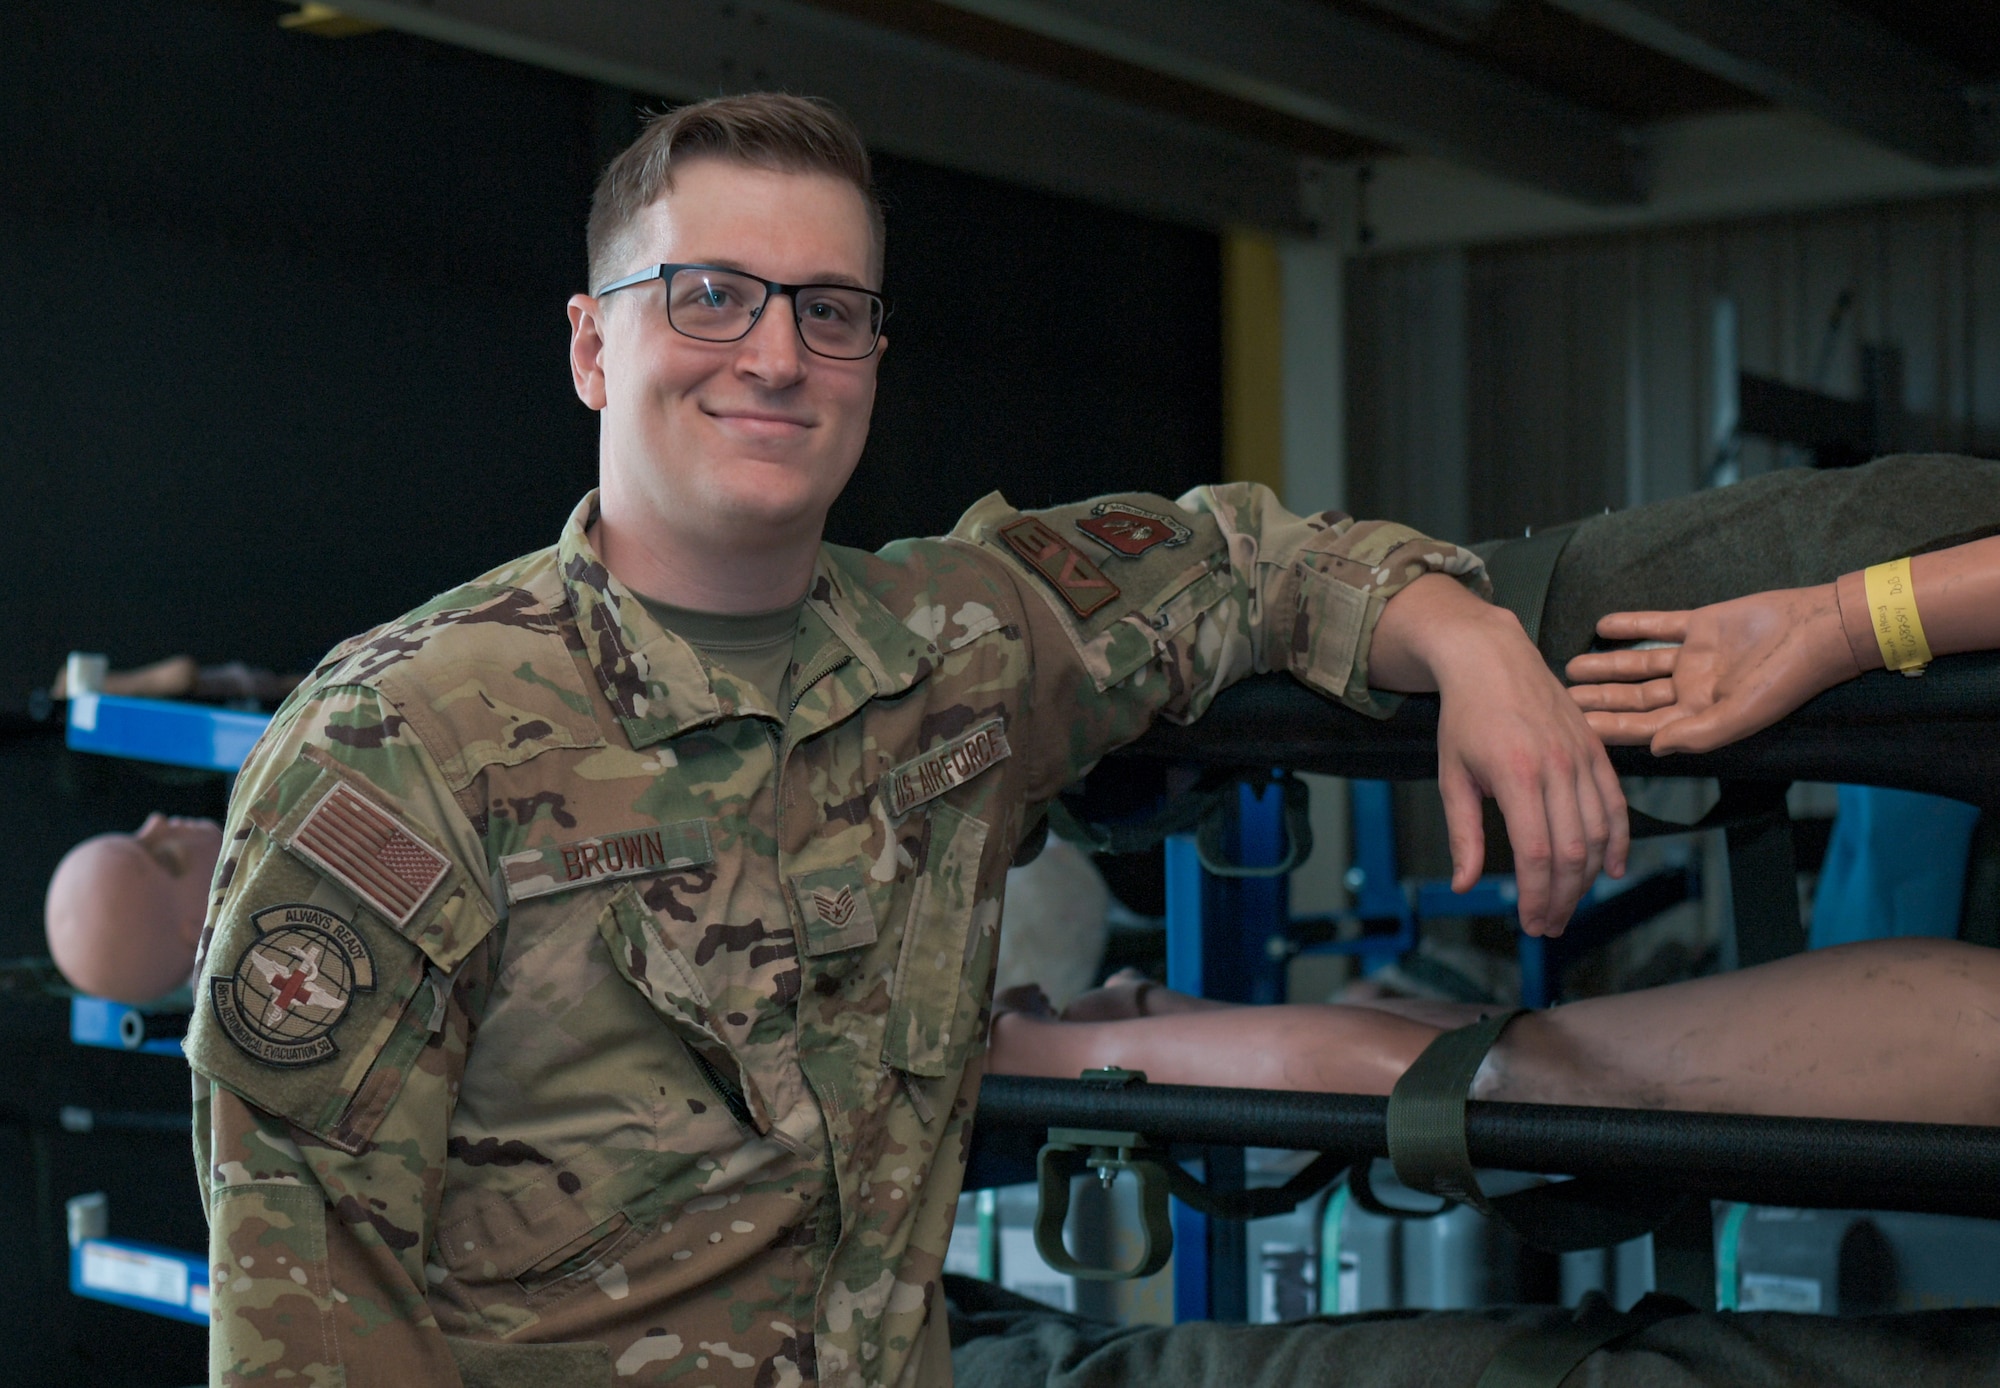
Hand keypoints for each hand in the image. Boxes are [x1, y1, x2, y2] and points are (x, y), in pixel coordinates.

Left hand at [1372, 576, 1627, 936]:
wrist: (1491, 657)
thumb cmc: (1464, 718)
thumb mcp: (1452, 776)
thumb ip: (1463, 834)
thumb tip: (1464, 886)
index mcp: (1516, 775)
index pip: (1536, 853)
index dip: (1535, 895)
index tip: (1529, 923)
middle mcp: (1556, 767)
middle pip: (1572, 852)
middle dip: (1561, 898)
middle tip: (1548, 925)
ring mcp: (1581, 757)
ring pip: (1598, 833)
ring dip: (1587, 878)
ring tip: (1568, 904)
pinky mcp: (1596, 749)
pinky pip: (1616, 804)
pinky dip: (1618, 841)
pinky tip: (1611, 870)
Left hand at [1565, 584, 1859, 754]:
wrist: (1818, 629)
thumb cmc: (1786, 680)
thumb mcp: (1741, 715)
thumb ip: (1696, 735)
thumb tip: (1653, 749)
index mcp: (1701, 716)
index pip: (1644, 727)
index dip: (1608, 729)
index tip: (1572, 730)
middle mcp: (1695, 689)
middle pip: (1635, 699)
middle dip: (1599, 700)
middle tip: (1558, 700)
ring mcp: (1697, 657)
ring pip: (1640, 665)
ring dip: (1607, 666)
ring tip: (1571, 667)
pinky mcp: (1702, 624)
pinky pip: (1660, 627)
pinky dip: (1632, 626)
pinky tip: (1602, 626)